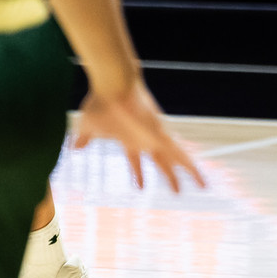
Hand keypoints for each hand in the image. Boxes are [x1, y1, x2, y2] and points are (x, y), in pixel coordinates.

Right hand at [74, 81, 206, 191]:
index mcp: (129, 140)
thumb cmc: (101, 104)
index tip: (140, 187)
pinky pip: (181, 153)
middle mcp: (145, 140)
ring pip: (177, 157)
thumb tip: (73, 147)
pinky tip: (200, 176)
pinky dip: (192, 166)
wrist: (113, 86)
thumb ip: (83, 138)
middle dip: (168, 176)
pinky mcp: (162, 134)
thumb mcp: (88, 126)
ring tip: (203, 185)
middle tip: (176, 191)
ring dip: (189, 171)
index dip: (138, 173)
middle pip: (161, 161)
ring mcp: (155, 137)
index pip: (135, 160)